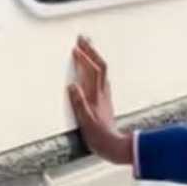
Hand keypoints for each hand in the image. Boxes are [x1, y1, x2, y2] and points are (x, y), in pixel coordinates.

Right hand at [69, 38, 132, 165]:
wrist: (114, 147)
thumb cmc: (99, 137)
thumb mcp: (85, 121)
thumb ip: (79, 103)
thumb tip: (72, 86)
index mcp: (96, 96)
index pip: (93, 70)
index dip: (86, 58)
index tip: (76, 48)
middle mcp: (102, 94)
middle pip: (100, 66)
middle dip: (91, 50)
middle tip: (82, 39)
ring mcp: (104, 97)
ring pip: (102, 71)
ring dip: (94, 58)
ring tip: (87, 49)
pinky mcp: (104, 102)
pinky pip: (101, 79)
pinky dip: (96, 69)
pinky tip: (92, 71)